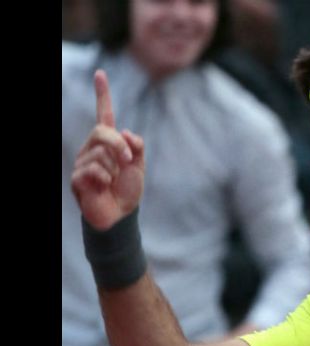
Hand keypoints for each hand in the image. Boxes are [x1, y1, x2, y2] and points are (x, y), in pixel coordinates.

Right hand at [71, 70, 145, 229]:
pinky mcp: (76, 178)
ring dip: (113, 170)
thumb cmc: (128, 190)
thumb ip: (137, 146)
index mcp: (109, 143)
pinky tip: (103, 189)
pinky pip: (93, 171)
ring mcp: (82, 162)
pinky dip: (104, 181)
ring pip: (99, 154)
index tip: (100, 73)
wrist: (120, 214)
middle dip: (118, 145)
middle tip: (127, 161)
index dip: (102, 94)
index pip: (105, 114)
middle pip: (102, 132)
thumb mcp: (139, 165)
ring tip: (112, 183)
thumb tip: (125, 133)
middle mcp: (92, 148)